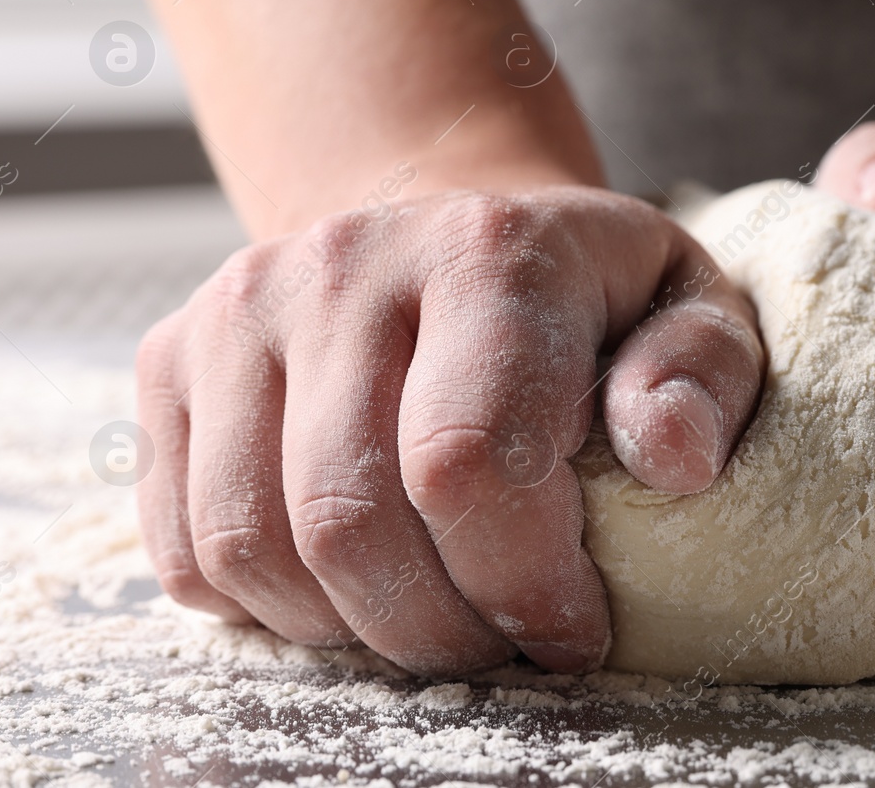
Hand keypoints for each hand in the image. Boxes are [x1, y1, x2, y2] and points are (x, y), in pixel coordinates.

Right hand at [134, 186, 763, 674]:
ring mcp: (241, 309)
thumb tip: (673, 459)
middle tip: (500, 644)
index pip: (465, 461)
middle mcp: (342, 266)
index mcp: (485, 252)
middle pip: (348, 519)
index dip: (519, 583)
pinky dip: (265, 607)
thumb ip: (703, 374)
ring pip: (251, 545)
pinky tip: (349, 587)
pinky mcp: (171, 359)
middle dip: (437, 630)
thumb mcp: (687, 308)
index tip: (571, 629)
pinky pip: (184, 543)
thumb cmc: (581, 295)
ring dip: (348, 629)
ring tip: (429, 619)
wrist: (444, 231)